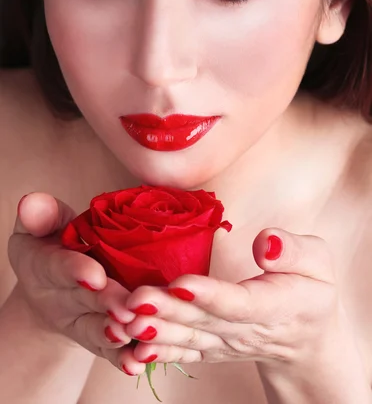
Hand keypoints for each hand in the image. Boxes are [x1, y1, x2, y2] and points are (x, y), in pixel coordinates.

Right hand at [7, 193, 135, 369]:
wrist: (50, 285)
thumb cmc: (51, 241)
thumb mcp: (40, 224)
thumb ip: (40, 215)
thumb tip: (32, 202)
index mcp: (46, 265)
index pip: (61, 267)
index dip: (77, 271)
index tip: (96, 276)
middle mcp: (62, 297)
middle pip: (86, 301)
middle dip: (106, 304)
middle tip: (126, 308)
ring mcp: (80, 320)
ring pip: (98, 329)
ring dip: (114, 334)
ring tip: (132, 334)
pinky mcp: (97, 337)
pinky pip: (108, 351)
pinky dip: (121, 358)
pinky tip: (137, 363)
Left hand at [119, 228, 343, 374]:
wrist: (307, 339)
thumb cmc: (311, 289)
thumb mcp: (317, 263)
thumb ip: (293, 251)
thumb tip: (265, 244)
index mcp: (275, 305)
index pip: (238, 302)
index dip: (209, 294)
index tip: (180, 283)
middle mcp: (246, 330)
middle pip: (204, 321)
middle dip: (168, 309)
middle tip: (134, 299)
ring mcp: (226, 344)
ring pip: (188, 338)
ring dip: (156, 330)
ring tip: (125, 320)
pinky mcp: (212, 348)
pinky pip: (184, 353)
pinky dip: (159, 352)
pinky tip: (133, 348)